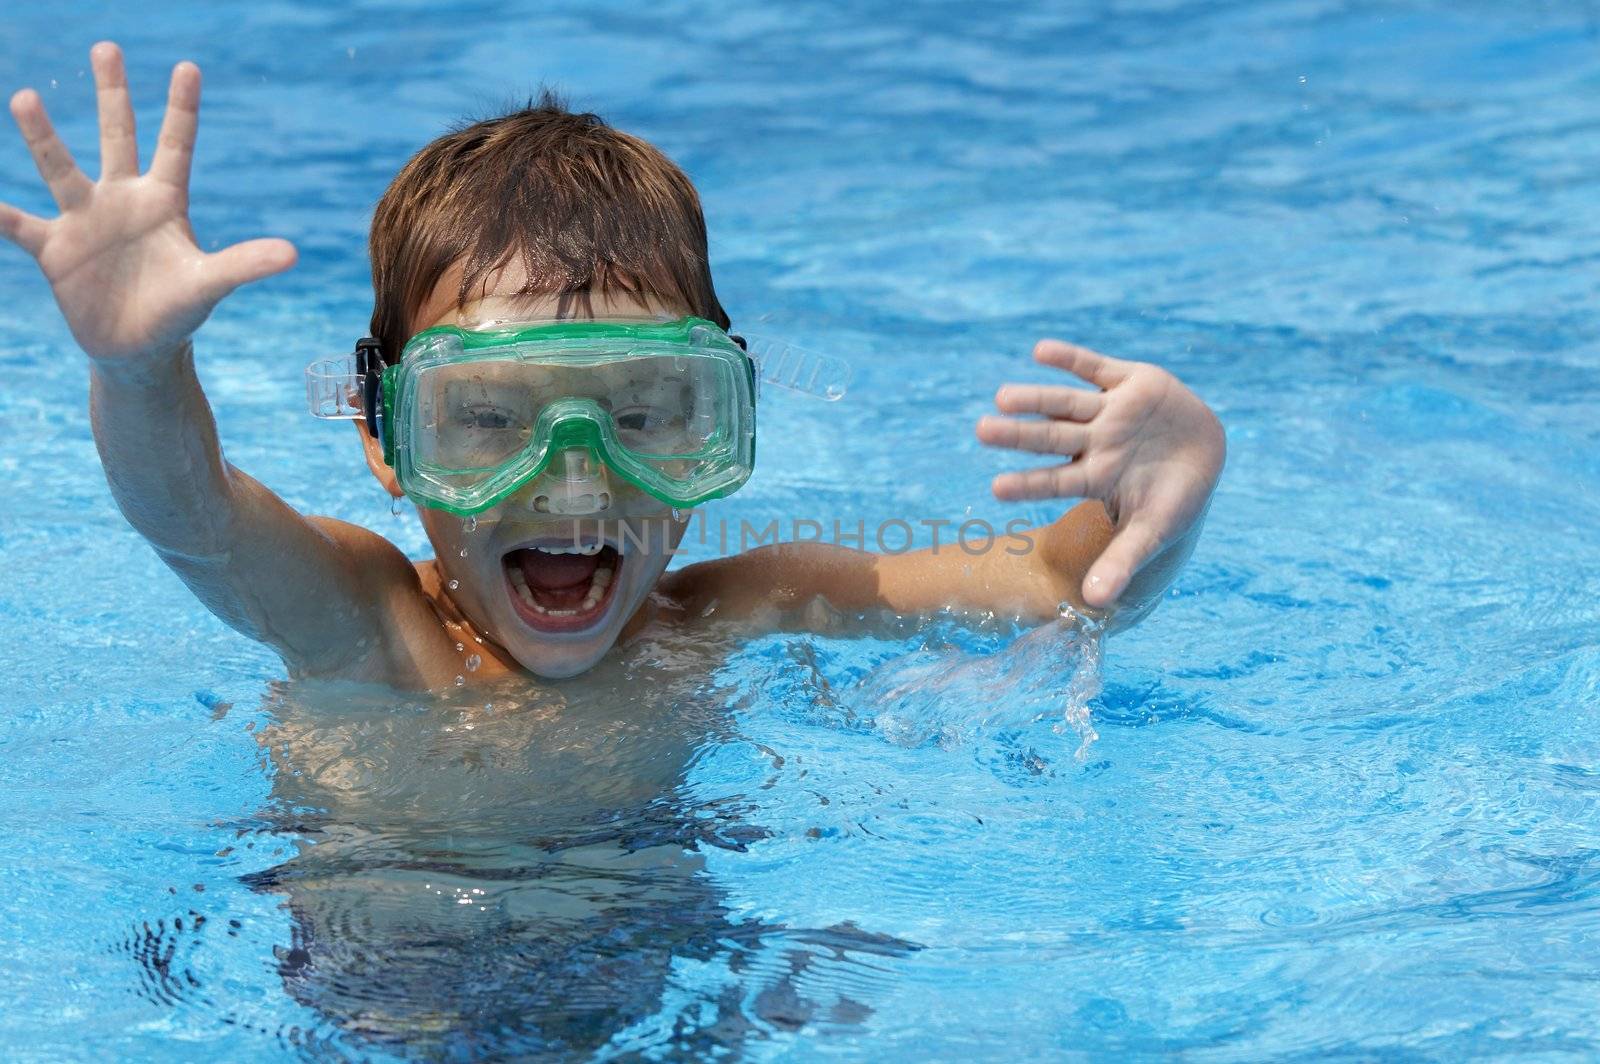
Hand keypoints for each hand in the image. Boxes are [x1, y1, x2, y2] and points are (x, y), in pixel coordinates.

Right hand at [0, 42, 294, 362]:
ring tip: (26, 96)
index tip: (188, 66)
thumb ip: (244, 264)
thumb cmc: (178, 311)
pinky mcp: (54, 249)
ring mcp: (85, 220)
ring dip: (44, 136)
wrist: (139, 348)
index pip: (175, 146)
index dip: (182, 109)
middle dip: (113, 95)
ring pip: (60, 168)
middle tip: (108, 47)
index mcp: (164, 202)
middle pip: (117, 136)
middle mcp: (122, 200)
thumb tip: (293, 254)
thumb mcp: (210, 284)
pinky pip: (19, 225)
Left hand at [977, 339, 1224, 608]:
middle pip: (1050, 438)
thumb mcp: (1152, 531)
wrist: (1207, 452)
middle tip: (981, 432)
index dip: (1027, 485)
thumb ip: (1121, 562)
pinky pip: (1094, 367)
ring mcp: (1109, 411)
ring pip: (1065, 403)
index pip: (1055, 481)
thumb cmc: (1174, 499)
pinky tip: (1040, 351)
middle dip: (1018, 436)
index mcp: (1096, 477)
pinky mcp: (1128, 380)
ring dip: (1036, 399)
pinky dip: (1070, 359)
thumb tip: (1094, 604)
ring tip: (1002, 396)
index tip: (995, 490)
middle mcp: (1095, 442)